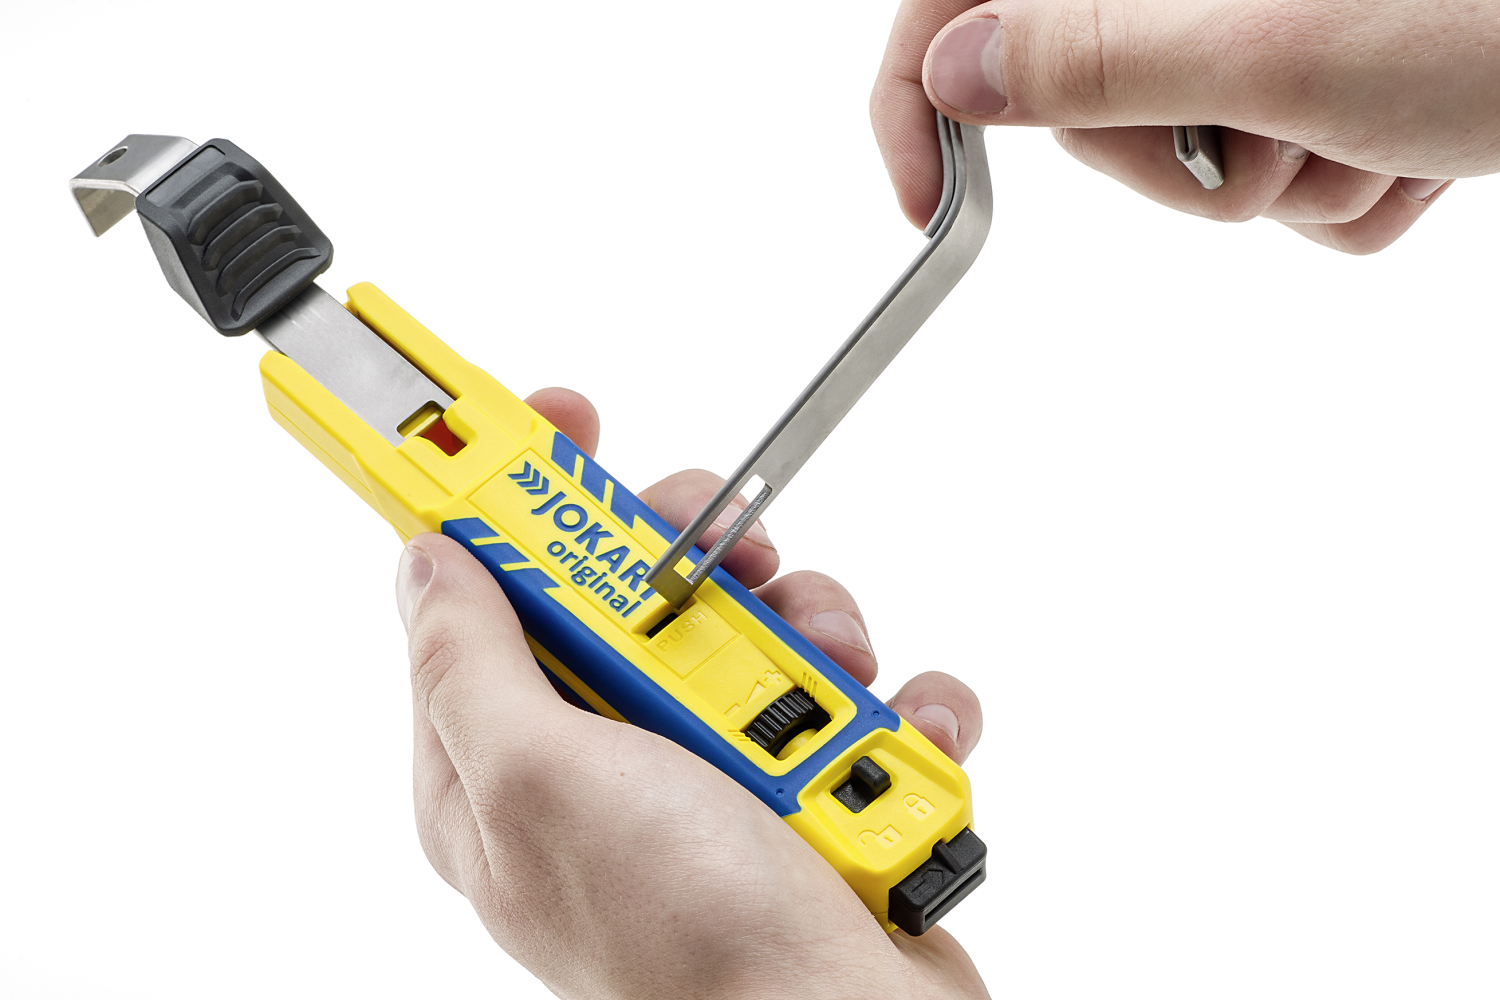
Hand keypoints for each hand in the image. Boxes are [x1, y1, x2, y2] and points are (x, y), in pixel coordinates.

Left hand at [393, 388, 989, 999]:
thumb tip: (426, 561)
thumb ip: (471, 664)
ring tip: (834, 690)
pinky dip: (893, 702)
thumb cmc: (688, 942)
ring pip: (756, 624)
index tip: (557, 413)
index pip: (483, 591)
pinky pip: (857, 692)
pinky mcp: (811, 784)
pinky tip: (898, 741)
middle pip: (636, 588)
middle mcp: (606, 761)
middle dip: (701, 562)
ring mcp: (712, 772)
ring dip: (815, 635)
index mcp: (507, 762)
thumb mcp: (539, 784)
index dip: (513, 491)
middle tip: (733, 566)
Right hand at [871, 0, 1499, 252]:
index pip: (959, 1)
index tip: (930, 200)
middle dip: (1179, 160)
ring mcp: (1266, 28)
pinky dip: (1350, 193)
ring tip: (1377, 124)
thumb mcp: (1265, 46)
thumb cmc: (1493, 15)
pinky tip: (1413, 140)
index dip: (920, 100)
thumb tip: (959, 70)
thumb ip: (1086, 58)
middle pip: (1085, 107)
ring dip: (1287, 181)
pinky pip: (1287, 186)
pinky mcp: (1331, 83)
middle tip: (1271, 129)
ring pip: (1196, 162)